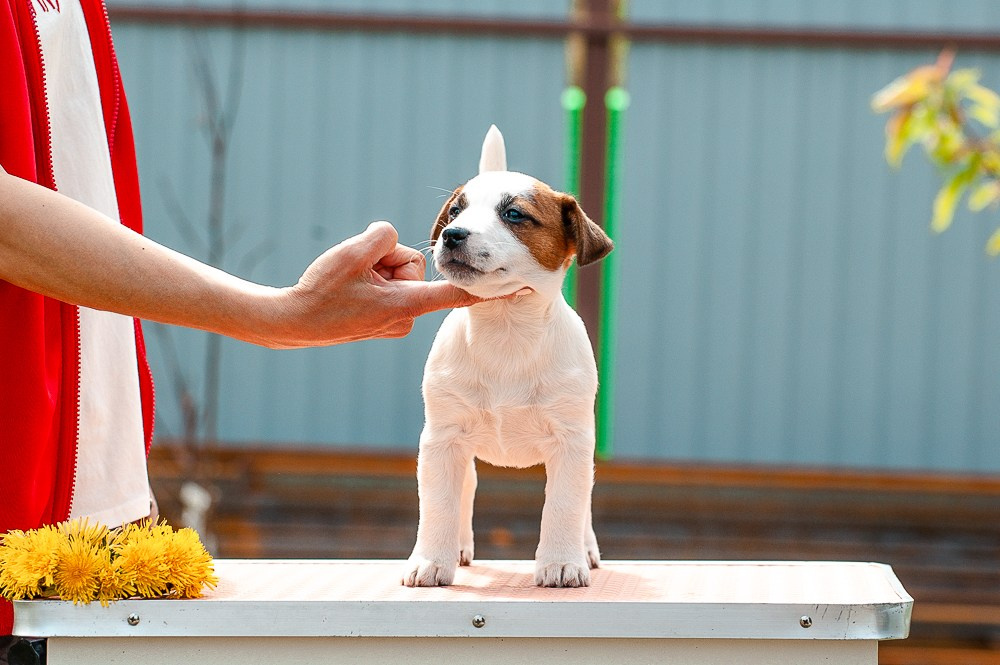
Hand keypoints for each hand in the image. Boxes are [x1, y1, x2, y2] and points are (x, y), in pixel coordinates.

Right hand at [260, 222, 479, 347]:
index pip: (458, 292)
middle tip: (357, 275)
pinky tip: (350, 290)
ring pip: (400, 272)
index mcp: (407, 303)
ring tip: (350, 283)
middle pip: (414, 265)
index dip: (491, 288)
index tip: (523, 286)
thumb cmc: (321, 292)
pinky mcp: (387, 317)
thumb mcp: (352, 253)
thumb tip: (395, 237)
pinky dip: (372, 279)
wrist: (294, 323)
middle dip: (388, 260)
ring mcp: (396, 318)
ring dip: (376, 269)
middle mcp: (408, 314)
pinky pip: (389, 283)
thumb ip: (385, 237)